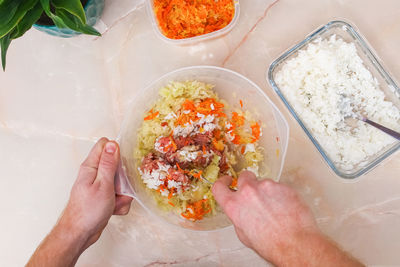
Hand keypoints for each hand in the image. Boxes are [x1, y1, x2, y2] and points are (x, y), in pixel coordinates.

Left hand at [60, 137, 132, 248]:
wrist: (79, 234)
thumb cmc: (87, 211)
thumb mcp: (103, 184)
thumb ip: (108, 163)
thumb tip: (112, 144)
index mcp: (91, 167)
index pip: (105, 145)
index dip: (116, 152)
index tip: (121, 165)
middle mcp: (94, 174)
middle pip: (117, 165)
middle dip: (123, 178)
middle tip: (119, 187)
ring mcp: (99, 186)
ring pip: (120, 182)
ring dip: (123, 193)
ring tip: (115, 201)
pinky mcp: (104, 196)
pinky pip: (118, 195)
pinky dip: (119, 202)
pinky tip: (113, 208)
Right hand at [212, 171, 362, 266]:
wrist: (295, 243)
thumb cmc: (272, 244)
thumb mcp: (244, 234)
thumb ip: (239, 217)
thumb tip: (241, 213)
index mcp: (234, 205)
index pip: (219, 186)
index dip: (223, 182)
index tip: (228, 180)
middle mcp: (248, 192)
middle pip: (244, 176)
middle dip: (248, 183)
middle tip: (255, 194)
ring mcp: (266, 186)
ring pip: (264, 183)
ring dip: (267, 192)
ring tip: (275, 209)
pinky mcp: (283, 186)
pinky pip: (279, 187)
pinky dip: (281, 195)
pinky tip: (285, 208)